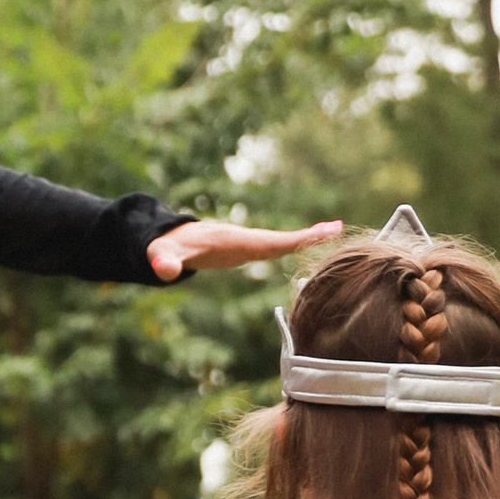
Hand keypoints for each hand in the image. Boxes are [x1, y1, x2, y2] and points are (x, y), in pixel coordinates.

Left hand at [146, 216, 340, 279]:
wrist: (167, 238)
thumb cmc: (166, 248)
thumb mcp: (163, 256)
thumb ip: (164, 262)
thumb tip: (162, 270)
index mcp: (233, 241)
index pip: (268, 241)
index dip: (293, 240)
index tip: (319, 232)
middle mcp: (244, 239)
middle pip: (281, 239)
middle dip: (308, 236)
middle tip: (337, 228)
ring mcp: (246, 243)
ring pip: (280, 242)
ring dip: (305, 239)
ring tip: (333, 231)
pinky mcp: (245, 248)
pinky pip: (273, 246)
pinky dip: (292, 245)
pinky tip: (309, 244)